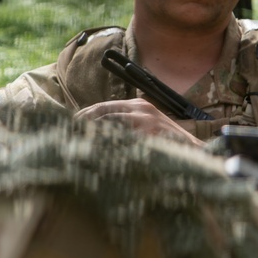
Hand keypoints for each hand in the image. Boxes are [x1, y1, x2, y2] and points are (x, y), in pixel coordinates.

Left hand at [74, 98, 204, 147]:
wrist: (193, 153)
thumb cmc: (167, 144)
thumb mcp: (147, 127)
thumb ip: (126, 125)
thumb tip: (97, 131)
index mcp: (139, 105)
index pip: (103, 106)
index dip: (84, 115)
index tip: (69, 125)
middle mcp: (140, 107)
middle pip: (101, 110)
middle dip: (81, 121)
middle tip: (65, 133)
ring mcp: (144, 119)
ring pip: (106, 120)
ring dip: (88, 130)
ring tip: (73, 140)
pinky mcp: (146, 132)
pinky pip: (117, 135)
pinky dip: (103, 140)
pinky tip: (92, 149)